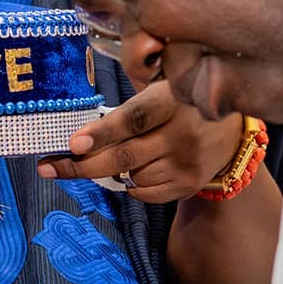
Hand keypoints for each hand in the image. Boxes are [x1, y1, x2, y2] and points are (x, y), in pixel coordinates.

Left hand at [37, 80, 241, 202]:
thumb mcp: (160, 89)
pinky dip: (132, 184)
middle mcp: (182, 133)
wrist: (233, 130)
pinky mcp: (189, 185)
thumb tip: (81, 134)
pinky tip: (139, 167)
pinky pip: (144, 194)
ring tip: (120, 153)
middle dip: (82, 165)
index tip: (73, 143)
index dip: (101, 132)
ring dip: (113, 170)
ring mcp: (187, 163)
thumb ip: (128, 107)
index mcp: (171, 100)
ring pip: (131, 177)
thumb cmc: (180, 103)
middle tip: (50, 166)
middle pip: (124, 156)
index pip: (132, 119)